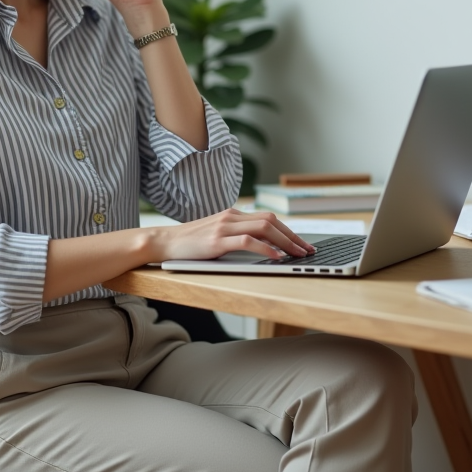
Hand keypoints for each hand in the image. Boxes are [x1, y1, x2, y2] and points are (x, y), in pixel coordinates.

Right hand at [146, 208, 317, 262]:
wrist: (164, 242)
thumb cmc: (190, 243)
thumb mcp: (217, 235)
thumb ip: (236, 235)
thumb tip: (263, 246)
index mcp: (233, 215)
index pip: (268, 218)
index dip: (289, 231)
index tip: (302, 244)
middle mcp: (231, 217)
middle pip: (271, 221)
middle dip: (293, 236)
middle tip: (307, 250)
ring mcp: (224, 227)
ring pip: (264, 228)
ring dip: (285, 242)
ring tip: (297, 254)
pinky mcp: (217, 240)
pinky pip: (247, 241)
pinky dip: (265, 248)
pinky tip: (275, 256)